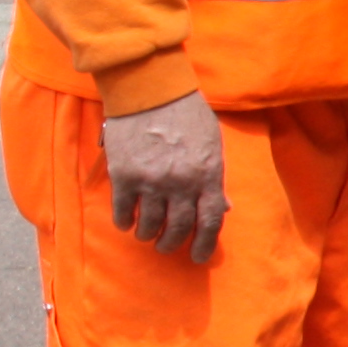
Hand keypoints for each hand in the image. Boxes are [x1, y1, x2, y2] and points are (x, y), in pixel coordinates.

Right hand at [104, 92, 227, 262]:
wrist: (150, 89)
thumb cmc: (186, 113)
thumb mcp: (212, 143)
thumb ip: (216, 177)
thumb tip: (224, 207)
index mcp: (208, 174)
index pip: (211, 221)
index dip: (205, 245)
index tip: (198, 257)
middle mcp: (182, 182)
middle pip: (179, 228)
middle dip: (172, 243)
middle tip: (166, 246)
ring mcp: (152, 181)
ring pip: (149, 224)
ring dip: (148, 235)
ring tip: (147, 235)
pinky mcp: (125, 175)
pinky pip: (123, 211)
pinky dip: (124, 222)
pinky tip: (126, 222)